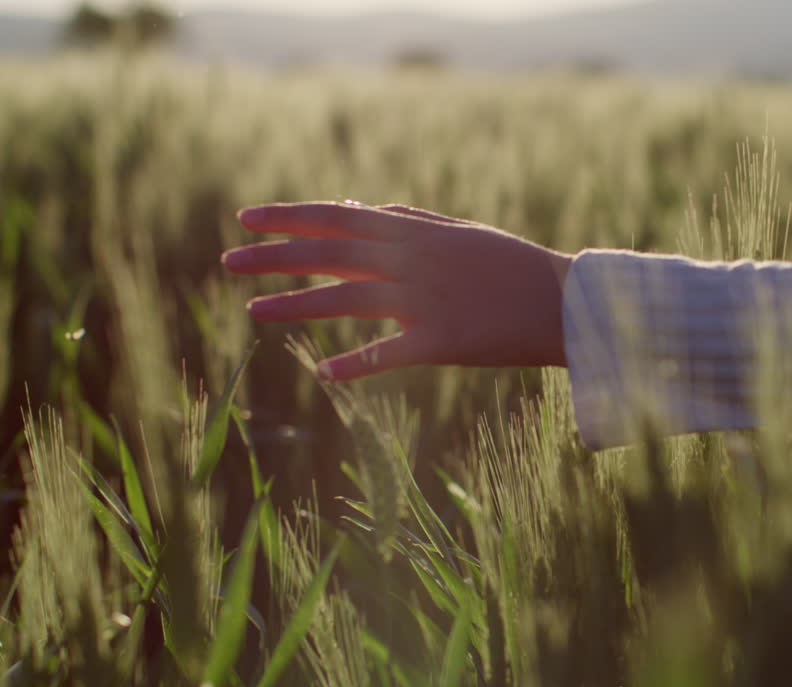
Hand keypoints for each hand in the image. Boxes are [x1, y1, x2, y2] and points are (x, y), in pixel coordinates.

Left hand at [222, 202, 571, 380]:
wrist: (564, 302)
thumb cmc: (511, 267)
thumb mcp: (458, 232)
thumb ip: (404, 221)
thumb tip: (352, 209)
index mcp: (414, 233)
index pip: (336, 218)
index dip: (288, 217)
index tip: (246, 218)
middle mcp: (411, 262)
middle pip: (329, 254)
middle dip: (274, 256)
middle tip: (227, 261)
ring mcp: (423, 302)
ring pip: (345, 301)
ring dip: (296, 305)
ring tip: (253, 309)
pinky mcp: (441, 343)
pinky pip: (387, 354)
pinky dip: (355, 364)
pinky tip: (322, 371)